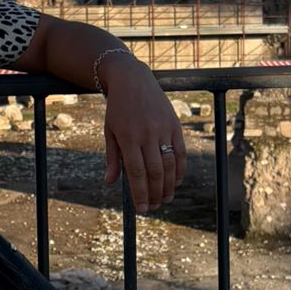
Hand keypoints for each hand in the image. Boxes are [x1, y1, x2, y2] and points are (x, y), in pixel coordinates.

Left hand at [101, 57, 186, 211]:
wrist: (132, 80)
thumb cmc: (117, 109)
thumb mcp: (109, 131)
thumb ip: (112, 158)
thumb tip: (111, 182)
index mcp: (128, 138)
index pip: (137, 174)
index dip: (140, 194)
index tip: (142, 209)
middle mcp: (147, 134)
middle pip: (155, 172)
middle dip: (155, 194)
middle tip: (154, 207)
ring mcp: (163, 129)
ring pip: (170, 165)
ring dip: (168, 186)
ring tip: (165, 199)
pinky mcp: (175, 125)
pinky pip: (181, 152)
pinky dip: (180, 170)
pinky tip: (175, 182)